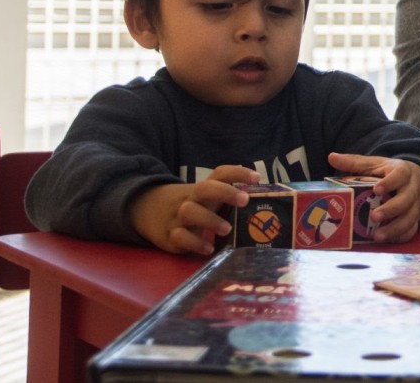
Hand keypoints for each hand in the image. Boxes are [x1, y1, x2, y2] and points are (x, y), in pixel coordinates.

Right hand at [130, 165, 258, 254]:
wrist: (150, 210)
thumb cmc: (195, 206)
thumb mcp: (209, 199)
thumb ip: (231, 199)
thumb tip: (269, 203)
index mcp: (205, 188)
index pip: (220, 173)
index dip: (238, 172)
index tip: (256, 177)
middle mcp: (192, 198)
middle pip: (204, 188)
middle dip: (225, 192)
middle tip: (245, 200)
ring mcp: (179, 216)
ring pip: (190, 211)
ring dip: (210, 220)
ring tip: (227, 229)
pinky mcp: (171, 235)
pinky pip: (180, 237)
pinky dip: (195, 242)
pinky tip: (209, 248)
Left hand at [328, 152, 419, 242]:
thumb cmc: (391, 173)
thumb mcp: (376, 164)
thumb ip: (355, 162)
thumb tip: (331, 157)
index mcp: (402, 172)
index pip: (400, 175)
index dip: (390, 182)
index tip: (376, 189)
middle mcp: (412, 189)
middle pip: (406, 199)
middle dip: (391, 209)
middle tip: (374, 216)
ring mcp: (415, 206)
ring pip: (410, 218)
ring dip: (395, 228)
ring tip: (377, 236)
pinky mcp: (415, 219)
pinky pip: (411, 230)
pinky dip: (400, 236)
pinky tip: (386, 240)